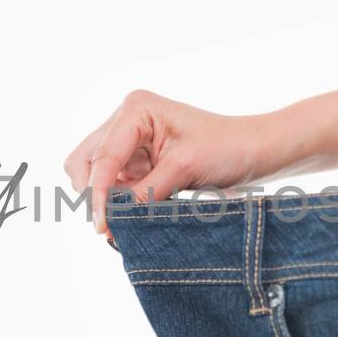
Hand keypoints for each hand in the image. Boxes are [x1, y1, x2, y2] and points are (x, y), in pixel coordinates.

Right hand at [65, 90, 280, 234]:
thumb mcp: (183, 169)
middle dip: (91, 193)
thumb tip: (113, 221)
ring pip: (93, 173)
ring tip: (122, 221)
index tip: (102, 227)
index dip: (97, 194)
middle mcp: (126, 119)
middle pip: (84, 161)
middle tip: (108, 225)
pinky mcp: (135, 159)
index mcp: (136, 109)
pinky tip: (130, 216)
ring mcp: (128, 140)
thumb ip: (144, 193)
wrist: (254, 150)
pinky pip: (112, 183)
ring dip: (103, 198)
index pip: (102, 157)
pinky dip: (116, 201)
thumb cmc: (226, 148)